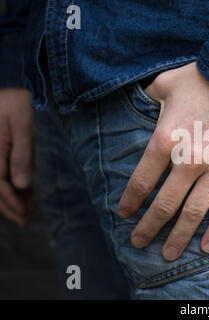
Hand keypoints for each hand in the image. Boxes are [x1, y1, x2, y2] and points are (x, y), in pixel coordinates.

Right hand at [0, 88, 33, 225]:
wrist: (4, 83)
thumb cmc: (13, 101)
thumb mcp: (23, 125)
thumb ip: (22, 155)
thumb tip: (21, 185)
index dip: (12, 203)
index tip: (26, 214)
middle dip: (9, 206)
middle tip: (26, 219)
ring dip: (9, 198)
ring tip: (27, 209)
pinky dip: (9, 184)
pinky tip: (22, 191)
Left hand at [118, 62, 208, 259]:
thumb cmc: (204, 78)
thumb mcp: (165, 84)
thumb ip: (148, 97)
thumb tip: (139, 101)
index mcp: (166, 141)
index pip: (141, 181)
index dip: (130, 202)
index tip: (124, 214)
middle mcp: (188, 161)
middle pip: (164, 204)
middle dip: (149, 227)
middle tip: (138, 242)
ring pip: (194, 212)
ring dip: (179, 236)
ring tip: (169, 254)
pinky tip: (207, 246)